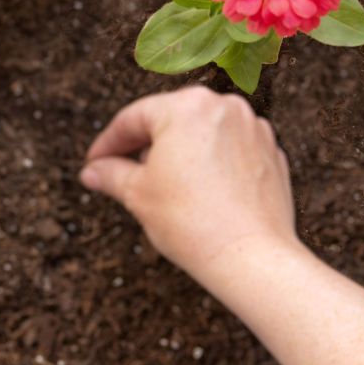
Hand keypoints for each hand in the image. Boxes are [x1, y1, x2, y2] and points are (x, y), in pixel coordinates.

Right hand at [81, 87, 363, 364]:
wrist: (250, 257)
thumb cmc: (194, 223)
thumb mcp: (137, 194)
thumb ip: (110, 173)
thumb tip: (93, 171)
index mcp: (186, 107)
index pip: (133, 118)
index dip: (108, 142)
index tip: (96, 161)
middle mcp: (223, 107)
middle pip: (169, 120)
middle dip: (142, 146)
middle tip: (121, 170)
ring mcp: (252, 128)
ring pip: (200, 133)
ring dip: (177, 153)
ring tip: (160, 183)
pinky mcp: (270, 152)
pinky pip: (228, 149)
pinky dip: (209, 162)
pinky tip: (196, 188)